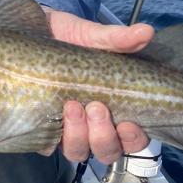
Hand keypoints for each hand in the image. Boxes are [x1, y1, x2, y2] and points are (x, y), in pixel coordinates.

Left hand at [45, 10, 153, 162]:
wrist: (36, 31)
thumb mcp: (94, 36)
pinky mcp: (43, 128)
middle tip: (96, 107)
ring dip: (78, 136)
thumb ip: (119, 38)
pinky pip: (47, 146)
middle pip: (107, 151)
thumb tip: (146, 31)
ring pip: (79, 152)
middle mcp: (94, 126)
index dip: (133, 138)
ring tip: (72, 106)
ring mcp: (68, 130)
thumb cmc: (73, 38)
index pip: (133, 139)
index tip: (128, 122)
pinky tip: (50, 116)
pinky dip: (51, 137)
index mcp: (116, 109)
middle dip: (103, 136)